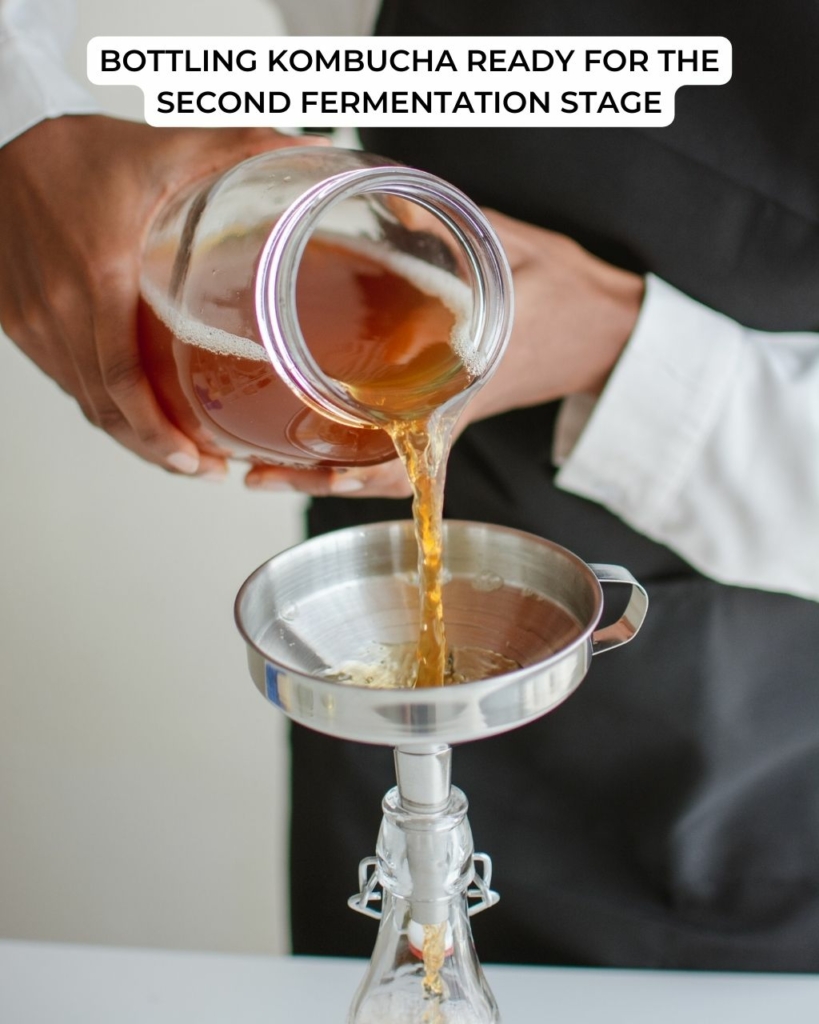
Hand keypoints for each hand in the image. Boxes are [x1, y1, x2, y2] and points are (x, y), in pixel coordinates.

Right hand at [0, 115, 320, 477]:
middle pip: (105, 407)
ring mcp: (33, 319)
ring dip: (129, 435)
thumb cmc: (80, 149)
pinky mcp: (17, 319)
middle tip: (202, 469)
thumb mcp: (166, 147)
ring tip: (177, 454)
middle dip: (156, 450)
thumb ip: (243, 152)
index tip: (198, 459)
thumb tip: (315, 158)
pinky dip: (100, 405)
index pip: (123, 381)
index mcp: (100, 277)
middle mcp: (60, 309)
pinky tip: (134, 414)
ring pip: (82, 400)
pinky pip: (63, 378)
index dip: (160, 433)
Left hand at [245, 208, 643, 498]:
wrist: (601, 324)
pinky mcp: (441, 407)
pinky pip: (391, 444)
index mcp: (469, 381)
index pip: (416, 448)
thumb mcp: (511, 247)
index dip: (367, 471)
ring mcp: (445, 414)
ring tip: (264, 469)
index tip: (324, 476)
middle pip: (380, 473)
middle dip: (317, 478)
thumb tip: (387, 201)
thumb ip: (448, 227)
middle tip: (256, 475)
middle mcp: (451, 410)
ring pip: (380, 466)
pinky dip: (348, 453)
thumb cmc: (566, 291)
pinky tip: (307, 443)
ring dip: (323, 471)